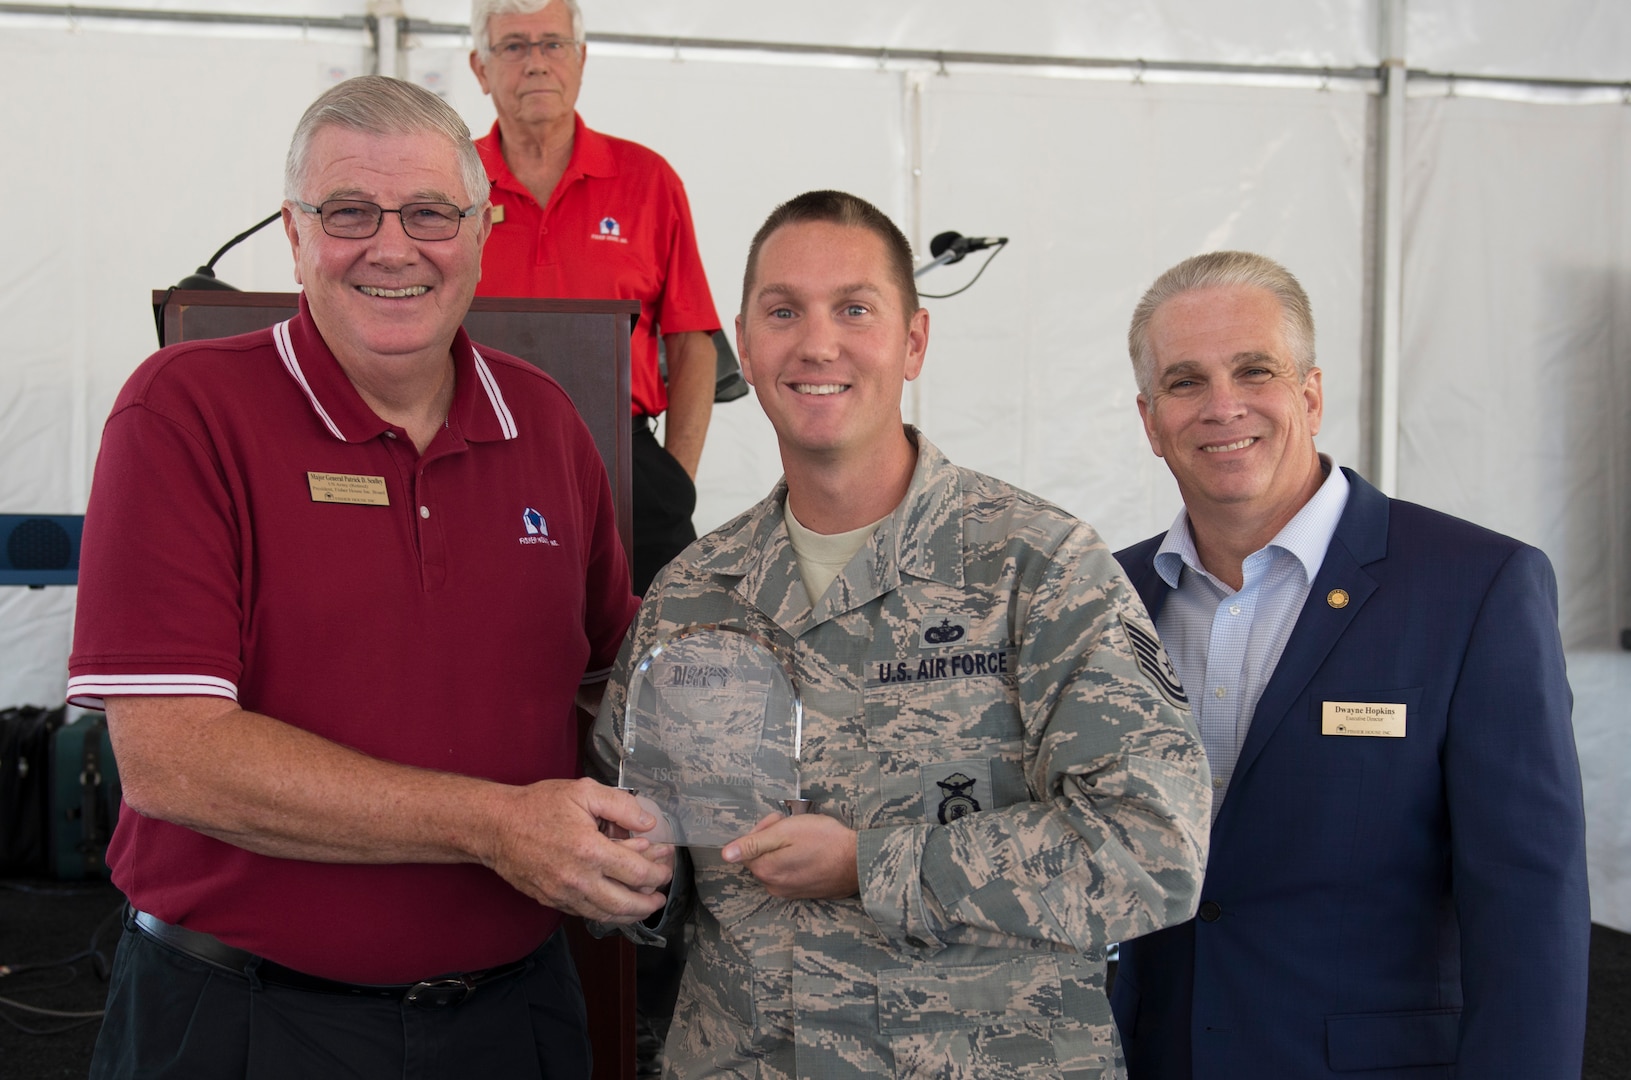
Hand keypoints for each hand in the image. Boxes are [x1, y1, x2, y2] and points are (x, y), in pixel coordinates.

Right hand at [483, 778, 672, 922]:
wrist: (495, 827)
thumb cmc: (538, 806)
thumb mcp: (583, 792)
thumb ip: (621, 805)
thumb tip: (649, 823)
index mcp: (590, 851)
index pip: (638, 873)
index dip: (658, 871)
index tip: (666, 864)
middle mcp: (579, 880)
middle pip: (626, 904)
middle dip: (650, 901)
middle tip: (661, 894)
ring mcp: (564, 895)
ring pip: (607, 915)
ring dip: (631, 913)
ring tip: (645, 905)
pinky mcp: (552, 901)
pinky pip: (586, 914)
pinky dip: (606, 912)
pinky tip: (615, 903)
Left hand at [721, 812, 858, 899]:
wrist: (858, 862)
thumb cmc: (824, 840)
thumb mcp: (786, 832)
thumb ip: (754, 843)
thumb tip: (725, 854)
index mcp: (765, 870)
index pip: (747, 847)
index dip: (762, 830)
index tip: (780, 822)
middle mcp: (772, 886)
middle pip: (761, 856)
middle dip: (773, 840)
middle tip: (795, 828)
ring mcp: (789, 892)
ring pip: (775, 864)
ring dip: (785, 850)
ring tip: (807, 840)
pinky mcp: (803, 893)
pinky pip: (789, 873)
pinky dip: (796, 861)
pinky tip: (812, 853)